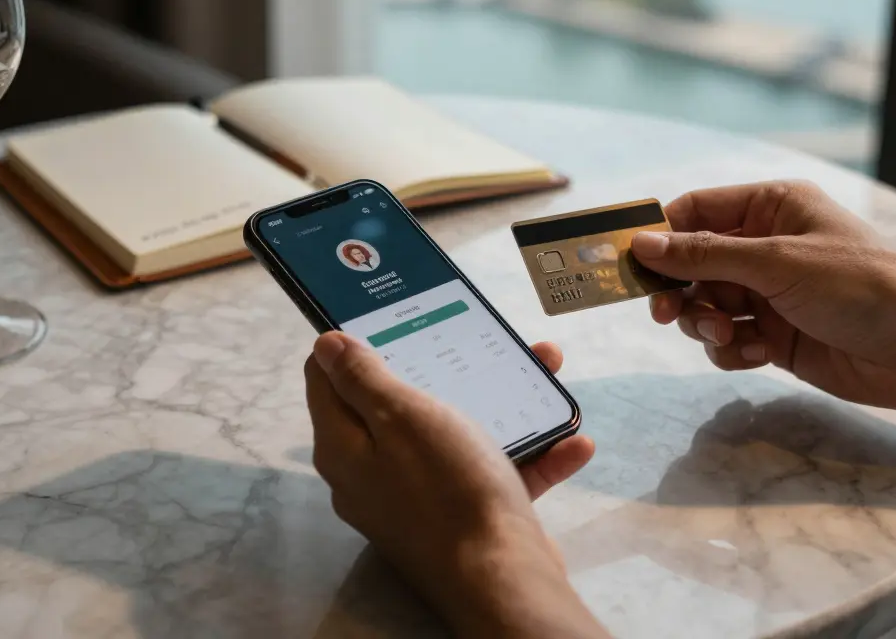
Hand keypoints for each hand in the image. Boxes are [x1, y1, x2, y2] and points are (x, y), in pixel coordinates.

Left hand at [305, 333, 604, 637]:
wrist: (502, 578)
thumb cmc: (448, 490)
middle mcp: (373, 474)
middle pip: (397, 405)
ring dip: (502, 404)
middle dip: (443, 365)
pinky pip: (493, 473)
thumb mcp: (402, 416)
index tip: (387, 316)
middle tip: (476, 338)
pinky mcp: (462, 518)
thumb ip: (363, 378)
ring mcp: (418, 499)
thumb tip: (325, 345)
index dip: (350, 342)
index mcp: (345, 446)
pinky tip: (570, 442)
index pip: (328, 380)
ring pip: (456, 435)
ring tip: (542, 371)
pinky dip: (530, 455)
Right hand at [630, 181, 895, 410]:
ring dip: (705, 323)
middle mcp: (766, 247)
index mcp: (770, 208)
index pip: (695, 212)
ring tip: (727, 334)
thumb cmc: (860, 287)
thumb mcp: (775, 262)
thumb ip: (703, 256)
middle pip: (692, 264)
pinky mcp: (775, 336)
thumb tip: (642, 245)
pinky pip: (727, 339)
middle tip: (664, 313)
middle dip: (679, 291)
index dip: (660, 236)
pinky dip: (731, 349)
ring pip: (705, 306)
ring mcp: (769, 294)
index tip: (627, 263)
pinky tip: (757, 354)